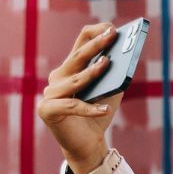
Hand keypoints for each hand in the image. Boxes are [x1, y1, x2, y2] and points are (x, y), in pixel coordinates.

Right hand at [38, 22, 121, 173]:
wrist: (88, 144)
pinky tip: (105, 109)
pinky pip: (71, 106)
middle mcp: (58, 77)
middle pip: (76, 57)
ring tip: (108, 64)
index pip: (80, 42)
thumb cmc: (99, 113)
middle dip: (96, 45)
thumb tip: (126, 56)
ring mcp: (50, 93)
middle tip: (112, 35)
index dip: (96, 34)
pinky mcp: (47, 110)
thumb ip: (116, 74)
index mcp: (72, 68)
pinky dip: (89, 108)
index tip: (114, 29)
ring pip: (74, 80)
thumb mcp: (111, 90)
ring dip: (92, 72)